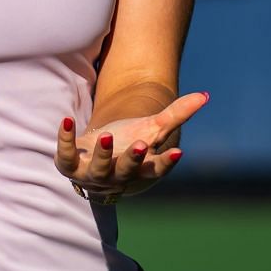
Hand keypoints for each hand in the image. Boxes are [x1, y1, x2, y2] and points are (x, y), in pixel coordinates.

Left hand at [54, 90, 210, 204]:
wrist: (93, 162)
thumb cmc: (126, 143)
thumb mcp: (150, 128)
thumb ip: (176, 114)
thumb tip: (205, 95)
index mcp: (140, 167)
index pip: (156, 169)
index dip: (166, 162)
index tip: (179, 152)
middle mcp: (117, 175)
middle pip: (127, 170)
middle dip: (133, 159)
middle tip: (140, 144)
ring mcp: (92, 174)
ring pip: (99, 168)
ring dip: (103, 154)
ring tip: (106, 136)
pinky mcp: (68, 165)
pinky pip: (65, 156)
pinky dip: (65, 139)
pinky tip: (66, 121)